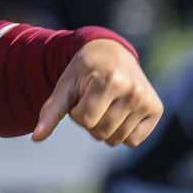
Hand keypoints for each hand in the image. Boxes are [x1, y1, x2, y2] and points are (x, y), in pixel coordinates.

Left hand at [32, 38, 162, 146]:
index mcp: (109, 81)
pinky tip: (119, 112)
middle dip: (89, 121)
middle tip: (93, 99)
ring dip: (104, 127)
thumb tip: (36, 138)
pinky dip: (121, 133)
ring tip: (105, 104)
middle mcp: (133, 91)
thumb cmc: (83, 70)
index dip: (76, 113)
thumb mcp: (65, 85)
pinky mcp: (156, 110)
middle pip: (100, 132)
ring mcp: (147, 101)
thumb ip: (51, 111)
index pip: (85, 120)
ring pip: (116, 139)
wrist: (111, 52)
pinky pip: (133, 141)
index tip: (80, 96)